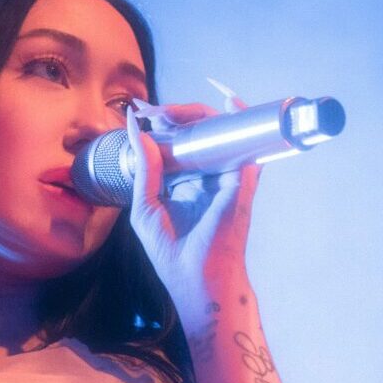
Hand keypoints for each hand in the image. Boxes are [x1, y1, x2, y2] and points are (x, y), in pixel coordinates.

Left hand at [122, 91, 263, 311]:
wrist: (197, 280)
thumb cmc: (172, 251)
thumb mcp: (146, 207)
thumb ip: (144, 168)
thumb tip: (136, 128)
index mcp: (184, 180)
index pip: (178, 140)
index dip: (164, 123)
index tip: (142, 111)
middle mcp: (207, 173)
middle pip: (198, 131)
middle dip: (178, 113)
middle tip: (154, 111)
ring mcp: (227, 175)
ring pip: (220, 131)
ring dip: (200, 113)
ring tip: (175, 110)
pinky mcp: (242, 180)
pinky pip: (247, 144)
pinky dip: (241, 121)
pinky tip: (229, 103)